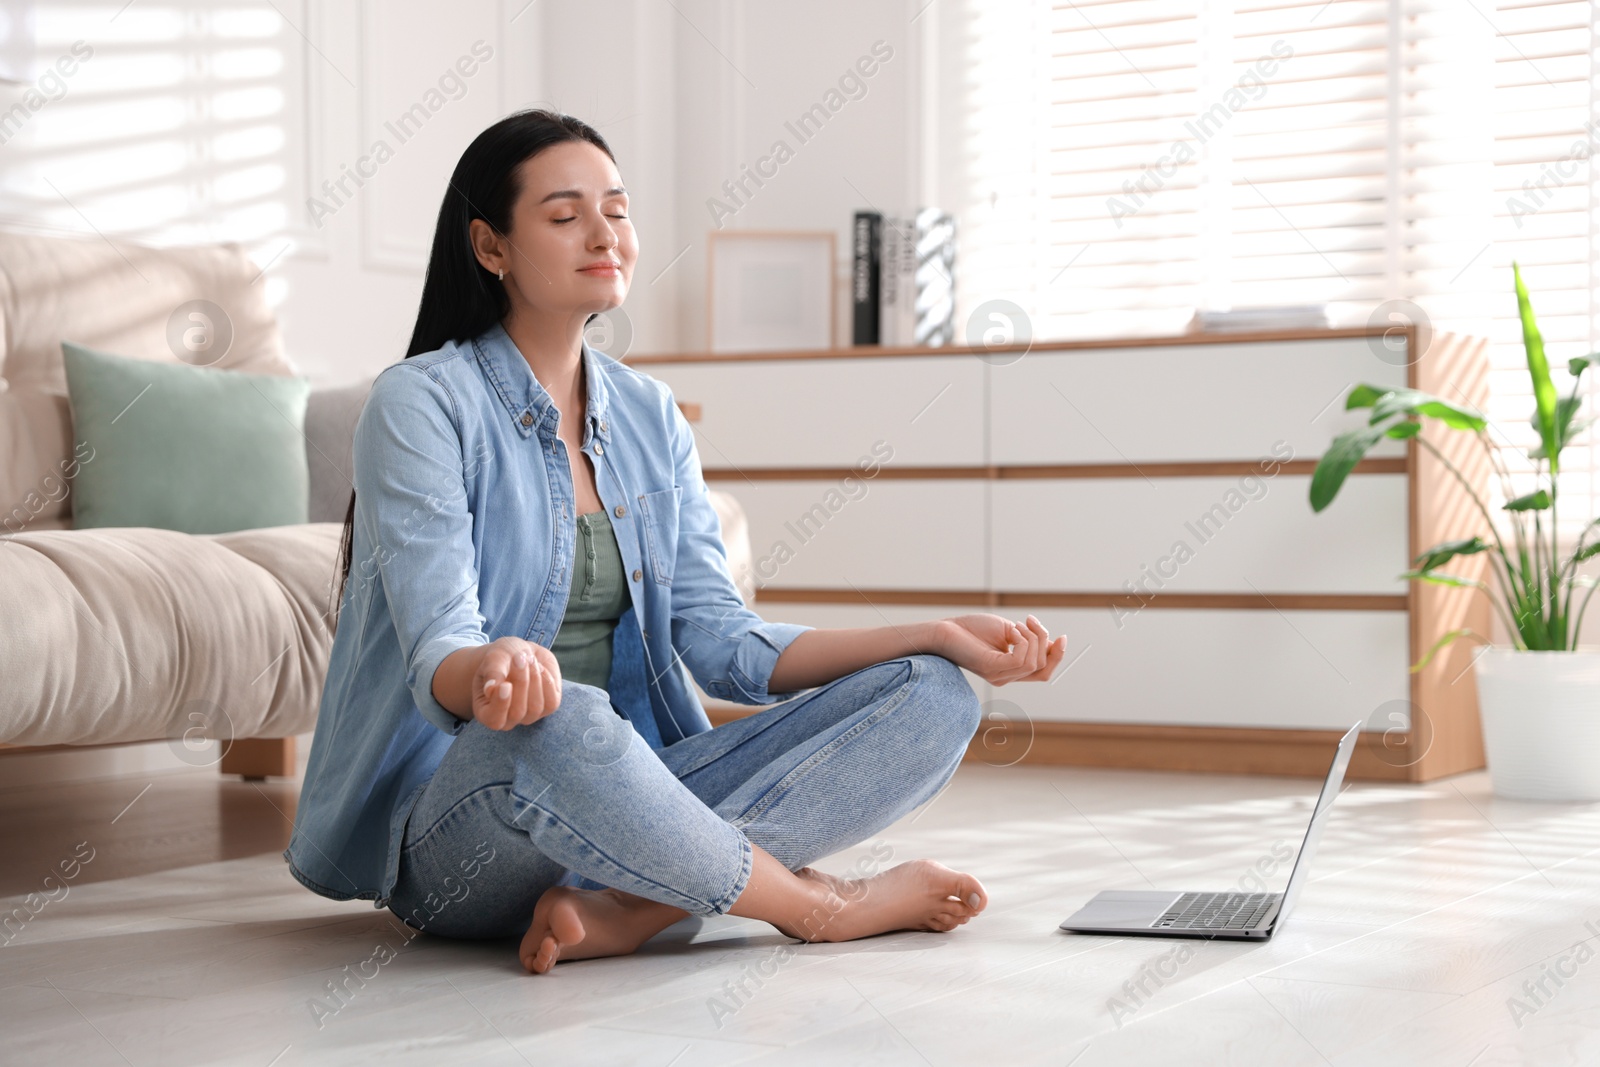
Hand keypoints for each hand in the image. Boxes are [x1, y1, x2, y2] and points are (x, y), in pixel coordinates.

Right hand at [473, 636, 563, 729]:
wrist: (520, 653)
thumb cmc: (501, 658)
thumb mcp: (494, 659)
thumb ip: (493, 674)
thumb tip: (490, 690)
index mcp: (486, 712)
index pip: (493, 720)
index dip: (501, 705)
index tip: (505, 685)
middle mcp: (507, 720)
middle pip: (517, 712)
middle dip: (521, 682)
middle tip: (519, 657)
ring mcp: (529, 716)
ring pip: (536, 708)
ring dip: (534, 679)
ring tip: (529, 659)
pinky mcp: (548, 708)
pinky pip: (552, 702)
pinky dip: (547, 681)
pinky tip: (539, 668)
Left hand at [933, 613, 1066, 685]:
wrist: (946, 630)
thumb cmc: (973, 629)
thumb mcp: (1009, 632)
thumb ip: (1029, 639)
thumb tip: (1053, 642)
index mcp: (1011, 670)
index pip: (1042, 671)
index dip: (1057, 655)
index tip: (1062, 636)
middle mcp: (1006, 677)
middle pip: (1043, 671)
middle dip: (1049, 646)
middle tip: (1036, 622)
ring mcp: (999, 676)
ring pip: (1034, 663)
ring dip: (1034, 638)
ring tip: (1019, 624)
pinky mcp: (992, 669)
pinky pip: (1021, 660)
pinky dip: (1024, 642)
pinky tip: (1013, 631)